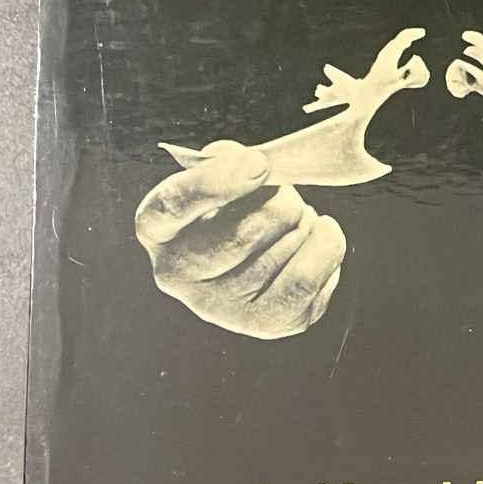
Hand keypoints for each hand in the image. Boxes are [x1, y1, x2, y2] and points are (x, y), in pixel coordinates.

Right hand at [134, 141, 345, 339]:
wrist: (250, 250)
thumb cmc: (231, 204)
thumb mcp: (218, 171)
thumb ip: (229, 160)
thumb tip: (252, 167)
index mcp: (156, 228)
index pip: (175, 206)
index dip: (219, 182)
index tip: (260, 165)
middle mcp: (176, 276)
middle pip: (241, 236)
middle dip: (281, 204)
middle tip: (289, 195)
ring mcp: (219, 308)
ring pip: (283, 253)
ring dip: (305, 223)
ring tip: (300, 218)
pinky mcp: (266, 324)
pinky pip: (310, 279)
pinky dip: (326, 247)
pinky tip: (317, 238)